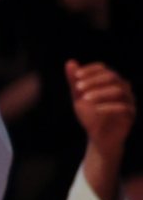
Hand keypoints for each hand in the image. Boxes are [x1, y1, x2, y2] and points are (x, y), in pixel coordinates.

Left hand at [71, 60, 132, 199]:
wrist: (99, 138)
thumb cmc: (91, 115)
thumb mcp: (79, 98)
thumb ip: (75, 82)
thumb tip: (70, 62)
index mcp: (111, 82)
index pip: (104, 69)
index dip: (91, 70)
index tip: (76, 75)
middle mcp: (123, 88)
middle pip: (112, 77)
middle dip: (94, 80)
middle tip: (78, 87)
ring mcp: (128, 101)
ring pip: (119, 90)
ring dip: (100, 93)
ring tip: (84, 98)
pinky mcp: (130, 114)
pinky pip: (124, 107)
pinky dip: (108, 107)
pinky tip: (95, 109)